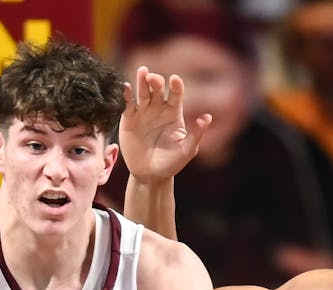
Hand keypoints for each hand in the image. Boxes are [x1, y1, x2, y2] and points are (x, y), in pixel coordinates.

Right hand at [120, 66, 211, 180]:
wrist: (150, 175)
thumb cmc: (171, 163)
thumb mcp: (186, 151)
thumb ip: (196, 134)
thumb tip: (207, 117)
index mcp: (173, 113)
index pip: (176, 94)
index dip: (176, 86)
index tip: (175, 80)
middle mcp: (158, 109)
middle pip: (157, 89)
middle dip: (156, 81)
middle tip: (153, 78)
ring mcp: (143, 112)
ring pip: (142, 92)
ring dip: (142, 81)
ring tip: (142, 71)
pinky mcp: (129, 119)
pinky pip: (128, 104)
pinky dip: (126, 95)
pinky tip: (125, 87)